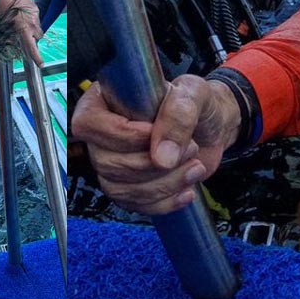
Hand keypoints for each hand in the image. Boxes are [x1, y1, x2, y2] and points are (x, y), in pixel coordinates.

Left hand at [0, 0, 43, 65]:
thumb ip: (2, 34)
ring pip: (38, 28)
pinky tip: (21, 16)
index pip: (31, 46)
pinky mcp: (36, 9)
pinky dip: (30, 21)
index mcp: (24, 28)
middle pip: (38, 37)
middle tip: (23, 37)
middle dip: (33, 39)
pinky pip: (36, 19)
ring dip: (32, 30)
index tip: (41, 64)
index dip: (36, 56)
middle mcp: (33, 23)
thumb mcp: (0, 22)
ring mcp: (36, 16)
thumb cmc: (4, 5)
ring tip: (21, 25)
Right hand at [70, 75, 239, 214]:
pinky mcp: (128, 187)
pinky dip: (164, 202)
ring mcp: (112, 163)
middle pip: (106, 162)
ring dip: (163, 184)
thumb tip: (161, 158)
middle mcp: (103, 134)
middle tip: (190, 148)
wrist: (210, 127)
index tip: (153, 133)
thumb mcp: (193, 93)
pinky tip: (187, 189)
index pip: (89, 123)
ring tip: (195, 166)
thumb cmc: (196, 102)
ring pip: (120, 189)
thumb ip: (178, 115)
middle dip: (153, 164)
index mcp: (106, 100)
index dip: (121, 135)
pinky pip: (134, 205)